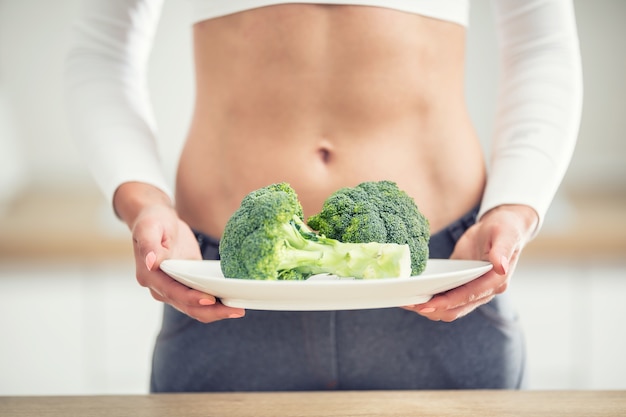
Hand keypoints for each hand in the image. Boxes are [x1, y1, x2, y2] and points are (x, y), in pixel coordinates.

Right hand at [115, 183, 244, 322]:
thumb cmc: (153, 221)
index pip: (174, 293)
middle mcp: (161, 288)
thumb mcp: (149, 228)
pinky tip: (233, 301)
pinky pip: (201, 298)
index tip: (210, 300)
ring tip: (238, 309)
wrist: (156, 217)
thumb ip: (150, 246)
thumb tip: (151, 263)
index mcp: (151, 277)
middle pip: (188, 306)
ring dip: (216, 311)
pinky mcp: (186, 283)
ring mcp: (174, 288)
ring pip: (196, 307)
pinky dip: (216, 302)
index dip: (192, 298)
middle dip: (211, 311)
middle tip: (236, 311)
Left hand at [403, 204, 537, 321]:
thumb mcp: (505, 234)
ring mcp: (473, 290)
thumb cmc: (505, 228)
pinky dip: (432, 299)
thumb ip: (502, 250)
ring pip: (450, 308)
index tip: (427, 304)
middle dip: (433, 308)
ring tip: (407, 302)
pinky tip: (415, 293)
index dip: (447, 302)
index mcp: (496, 281)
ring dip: (430, 308)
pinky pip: (446, 297)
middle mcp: (485, 291)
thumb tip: (501, 266)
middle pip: (456, 308)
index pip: (468, 296)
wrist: (504, 225)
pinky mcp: (463, 284)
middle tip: (409, 303)